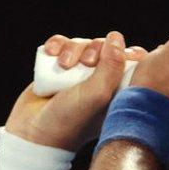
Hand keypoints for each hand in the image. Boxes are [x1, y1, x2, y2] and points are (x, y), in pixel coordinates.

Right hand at [4, 32, 147, 150]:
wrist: (33, 132)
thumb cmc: (71, 118)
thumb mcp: (98, 93)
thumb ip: (112, 65)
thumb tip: (116, 36)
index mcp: (119, 89)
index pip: (134, 61)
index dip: (128, 52)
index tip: (121, 55)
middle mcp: (101, 80)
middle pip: (105, 47)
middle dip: (94, 49)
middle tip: (86, 63)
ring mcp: (79, 74)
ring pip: (82, 44)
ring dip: (71, 48)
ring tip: (62, 64)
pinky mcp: (57, 68)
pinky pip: (61, 44)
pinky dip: (56, 45)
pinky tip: (50, 53)